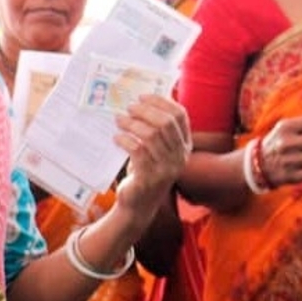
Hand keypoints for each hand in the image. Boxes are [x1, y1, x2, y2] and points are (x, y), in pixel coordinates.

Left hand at [113, 95, 191, 209]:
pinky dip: (125, 140)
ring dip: (132, 123)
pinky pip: (138, 151)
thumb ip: (156, 130)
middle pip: (166, 123)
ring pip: (152, 135)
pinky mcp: (150, 178)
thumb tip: (140, 101)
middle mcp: (180, 157)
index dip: (162, 102)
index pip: (180, 115)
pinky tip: (117, 138)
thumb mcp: (155, 150)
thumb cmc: (145, 171)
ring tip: (119, 120)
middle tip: (128, 107)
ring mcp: (167, 169)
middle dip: (145, 110)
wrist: (138, 204)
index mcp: (185, 146)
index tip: (142, 96)